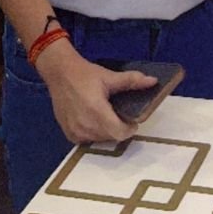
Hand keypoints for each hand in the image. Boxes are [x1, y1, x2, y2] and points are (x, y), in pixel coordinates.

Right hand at [36, 40, 156, 143]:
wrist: (60, 73)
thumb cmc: (85, 74)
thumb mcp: (109, 76)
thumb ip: (132, 81)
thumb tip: (153, 81)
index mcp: (97, 112)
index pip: (120, 133)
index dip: (129, 128)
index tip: (131, 119)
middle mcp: (85, 126)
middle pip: (111, 137)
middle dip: (118, 128)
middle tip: (118, 114)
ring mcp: (75, 132)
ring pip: (99, 140)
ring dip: (106, 131)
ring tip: (106, 115)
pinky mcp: (68, 133)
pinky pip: (87, 140)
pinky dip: (93, 133)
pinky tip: (93, 119)